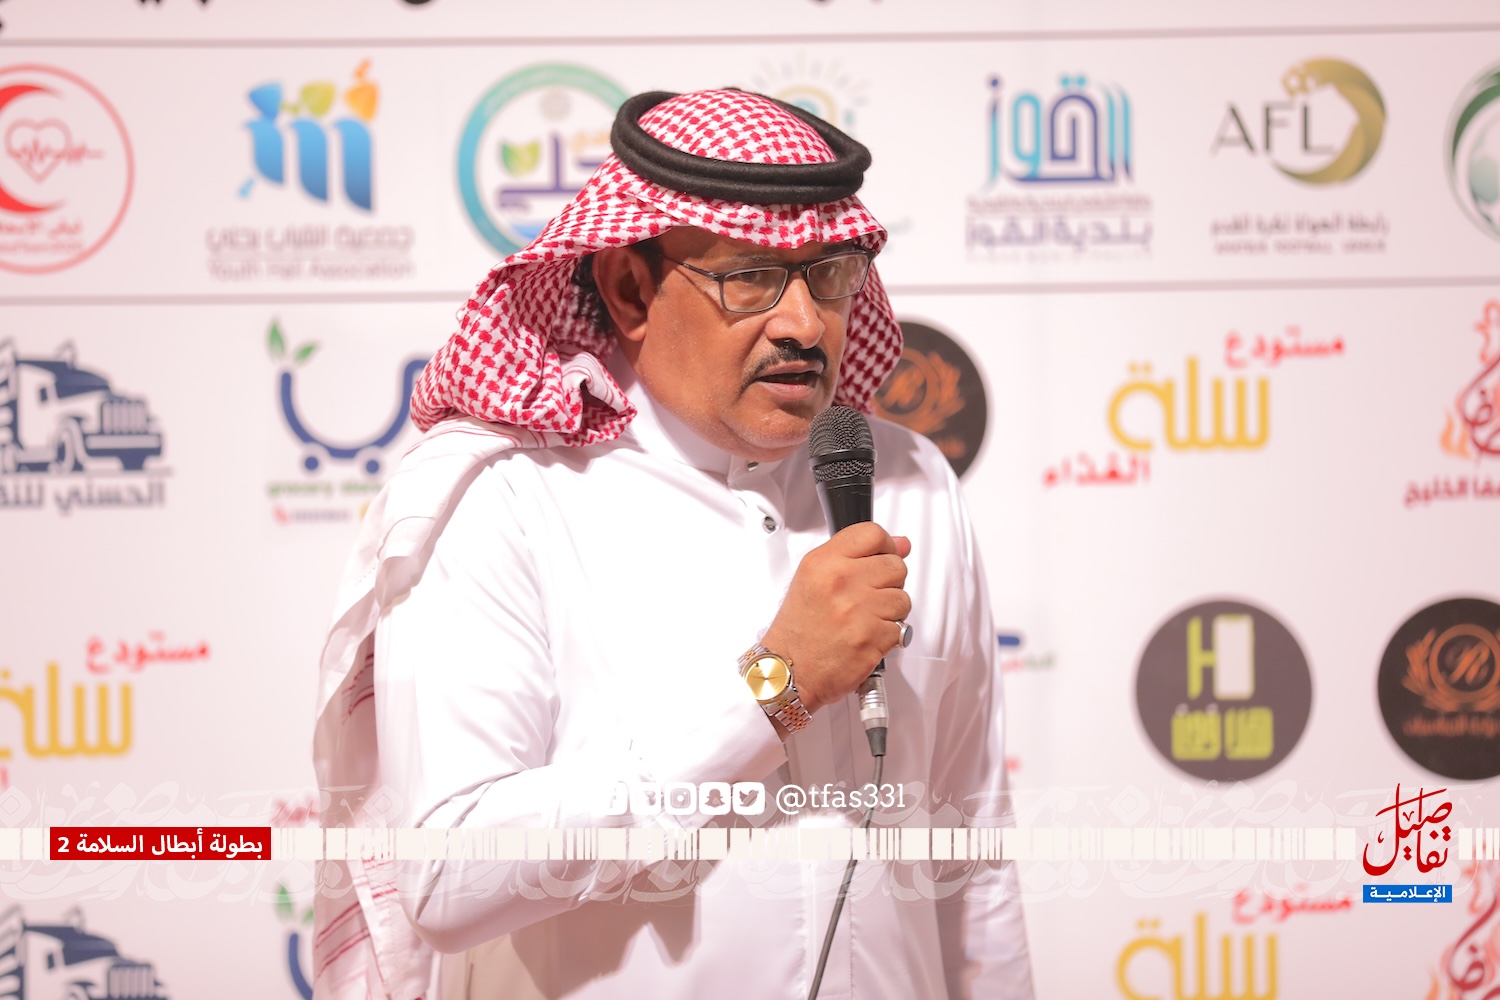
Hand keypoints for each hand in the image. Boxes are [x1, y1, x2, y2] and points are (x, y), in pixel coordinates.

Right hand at [760, 522, 911, 713]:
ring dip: (891, 612)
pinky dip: (888, 636)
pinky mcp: (871, 638)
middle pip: (895, 566)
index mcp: (824, 563)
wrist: (789, 671)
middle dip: (889, 582)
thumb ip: (856, 556)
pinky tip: (866, 636)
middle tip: (870, 596)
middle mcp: (841, 582)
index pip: (873, 534)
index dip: (886, 547)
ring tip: (866, 619)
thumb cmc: (799, 629)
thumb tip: (901, 544)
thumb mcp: (814, 579)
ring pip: (902, 599)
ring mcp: (858, 610)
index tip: (883, 558)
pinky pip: (901, 628)